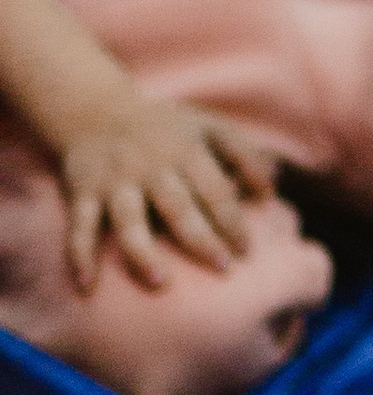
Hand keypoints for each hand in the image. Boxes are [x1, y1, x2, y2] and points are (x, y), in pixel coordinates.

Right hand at [56, 96, 275, 292]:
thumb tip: (271, 189)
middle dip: (201, 238)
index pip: (214, 190)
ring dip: (143, 250)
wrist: (96, 110)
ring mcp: (115, 182)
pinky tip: (87, 284)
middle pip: (178, 207)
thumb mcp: (208, 126)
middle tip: (224, 267)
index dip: (233, 220)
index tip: (247, 251)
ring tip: (160, 280)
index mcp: (185, 152)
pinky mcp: (83, 192)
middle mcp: (151, 168)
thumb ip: (243, 153)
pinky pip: (80, 226)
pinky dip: (80, 254)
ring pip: (129, 219)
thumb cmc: (165, 126)